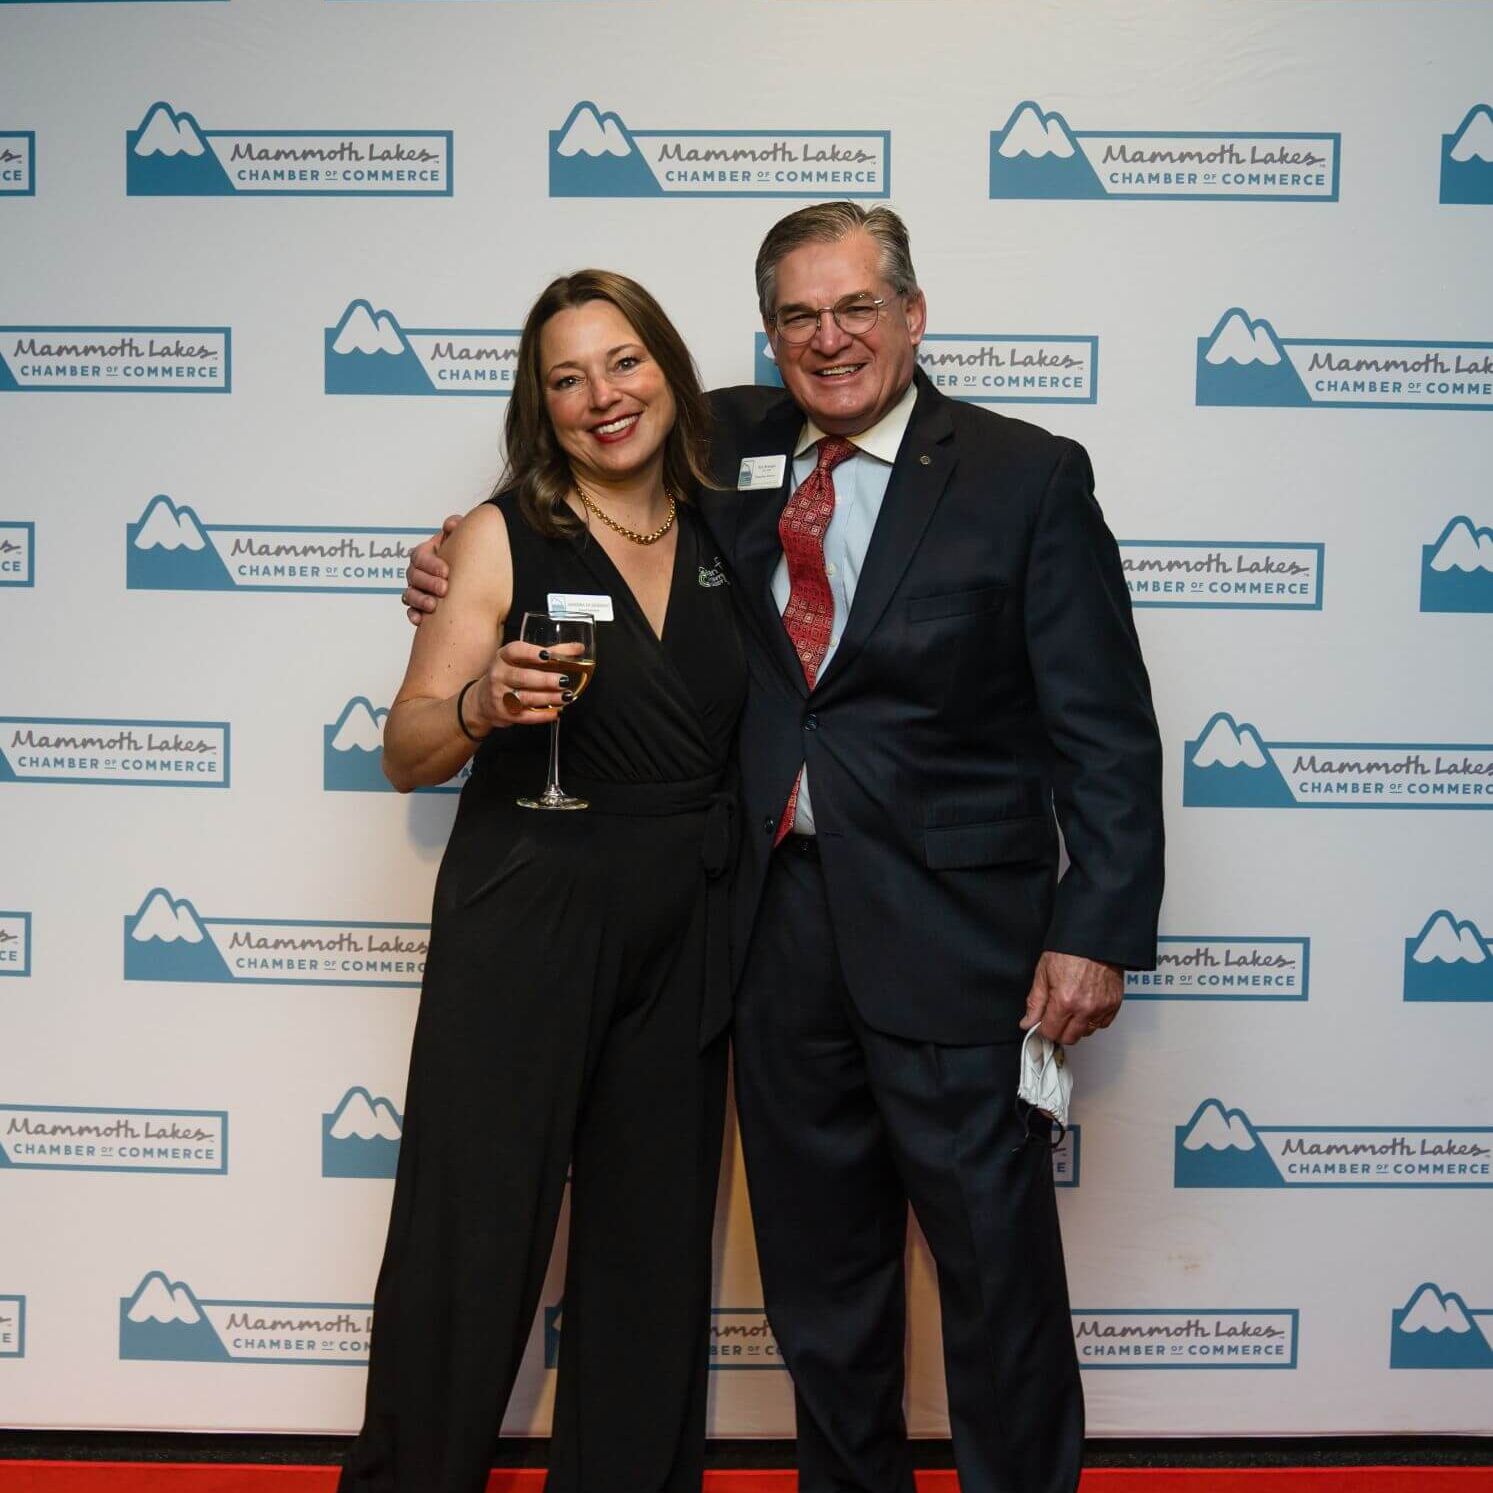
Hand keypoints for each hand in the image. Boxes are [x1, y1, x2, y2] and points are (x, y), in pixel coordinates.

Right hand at [404, 514, 462, 624]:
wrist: (473, 578)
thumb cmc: (465, 556)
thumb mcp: (461, 539)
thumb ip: (456, 527)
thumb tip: (451, 524)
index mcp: (426, 554)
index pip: (420, 556)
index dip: (431, 563)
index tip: (446, 571)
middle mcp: (418, 571)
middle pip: (413, 575)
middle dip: (428, 582)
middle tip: (444, 589)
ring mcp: (417, 589)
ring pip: (409, 594)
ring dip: (420, 600)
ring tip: (434, 605)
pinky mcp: (419, 606)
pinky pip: (411, 611)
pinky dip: (414, 615)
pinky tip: (420, 620)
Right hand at [468, 641, 585, 729]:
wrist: (482, 701)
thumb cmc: (509, 675)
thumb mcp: (521, 660)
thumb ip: (550, 653)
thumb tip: (579, 648)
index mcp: (503, 657)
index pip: (515, 651)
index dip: (531, 653)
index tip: (547, 655)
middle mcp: (499, 675)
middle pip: (522, 677)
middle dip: (545, 679)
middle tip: (564, 680)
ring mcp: (500, 696)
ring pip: (526, 698)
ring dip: (548, 698)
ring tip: (566, 696)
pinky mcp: (504, 714)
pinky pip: (525, 716)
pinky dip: (542, 715)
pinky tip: (556, 712)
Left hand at [1019, 951, 1122, 1046]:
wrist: (1094, 939)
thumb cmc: (1069, 951)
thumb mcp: (1043, 973)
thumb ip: (1035, 1002)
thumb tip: (1028, 1023)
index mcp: (1064, 1001)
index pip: (1051, 1033)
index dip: (1043, 1029)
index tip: (1042, 1024)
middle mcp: (1085, 1008)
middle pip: (1069, 1038)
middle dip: (1059, 1031)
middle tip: (1056, 1017)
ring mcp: (1101, 1008)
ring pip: (1087, 1033)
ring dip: (1077, 1026)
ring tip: (1072, 1008)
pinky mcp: (1114, 1004)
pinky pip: (1102, 1024)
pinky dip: (1093, 1020)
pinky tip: (1086, 1006)